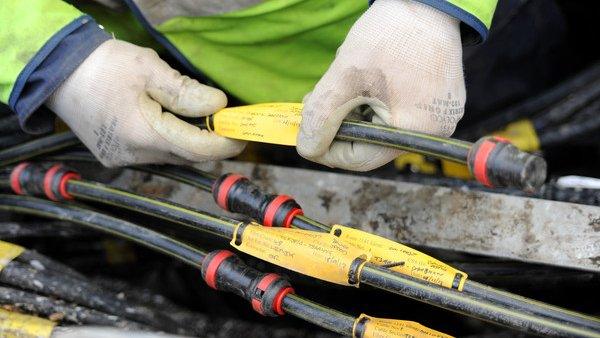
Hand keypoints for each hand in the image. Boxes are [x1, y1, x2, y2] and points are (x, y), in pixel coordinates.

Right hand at [46, 39, 244, 166]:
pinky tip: (169, 122)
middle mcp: (132, 154)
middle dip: (209, 142)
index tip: (241, 136)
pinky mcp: (113, 156)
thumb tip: (218, 106)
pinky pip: (152, 154)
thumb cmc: (102, 65)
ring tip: (198, 119)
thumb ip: (186, 92)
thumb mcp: (150, 70)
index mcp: (142, 134)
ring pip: (169, 156)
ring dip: (188, 141)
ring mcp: (120, 158)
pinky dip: (168, 141)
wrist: (57, 70)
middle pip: (185, 155)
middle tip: (226, 125)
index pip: (197, 149)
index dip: (224, 144)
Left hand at [297, 0, 464, 170]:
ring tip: (342, 83)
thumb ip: (321, 117)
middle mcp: (433, 131)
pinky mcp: (439, 102)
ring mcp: (439, 116)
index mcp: (414, 131)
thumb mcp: (345, 76)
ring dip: (354, 112)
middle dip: (339, 125)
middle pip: (370, 144)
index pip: (359, 159)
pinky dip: (373, 103)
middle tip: (317, 102)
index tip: (308, 131)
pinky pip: (396, 114)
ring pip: (381, 128)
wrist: (427, 1)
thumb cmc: (391, 35)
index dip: (327, 149)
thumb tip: (306, 148)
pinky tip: (365, 81)